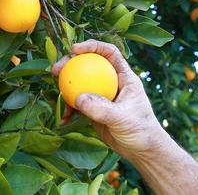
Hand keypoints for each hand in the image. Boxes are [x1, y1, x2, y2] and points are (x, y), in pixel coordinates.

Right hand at [51, 39, 167, 159]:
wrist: (142, 151)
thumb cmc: (141, 130)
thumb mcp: (122, 118)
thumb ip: (101, 108)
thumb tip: (78, 98)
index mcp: (124, 77)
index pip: (109, 53)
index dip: (92, 46)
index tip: (75, 49)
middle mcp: (112, 82)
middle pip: (89, 64)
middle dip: (71, 63)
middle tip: (56, 69)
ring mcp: (102, 95)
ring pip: (80, 83)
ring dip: (66, 85)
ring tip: (55, 90)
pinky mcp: (94, 109)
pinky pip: (78, 104)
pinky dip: (69, 109)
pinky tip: (63, 118)